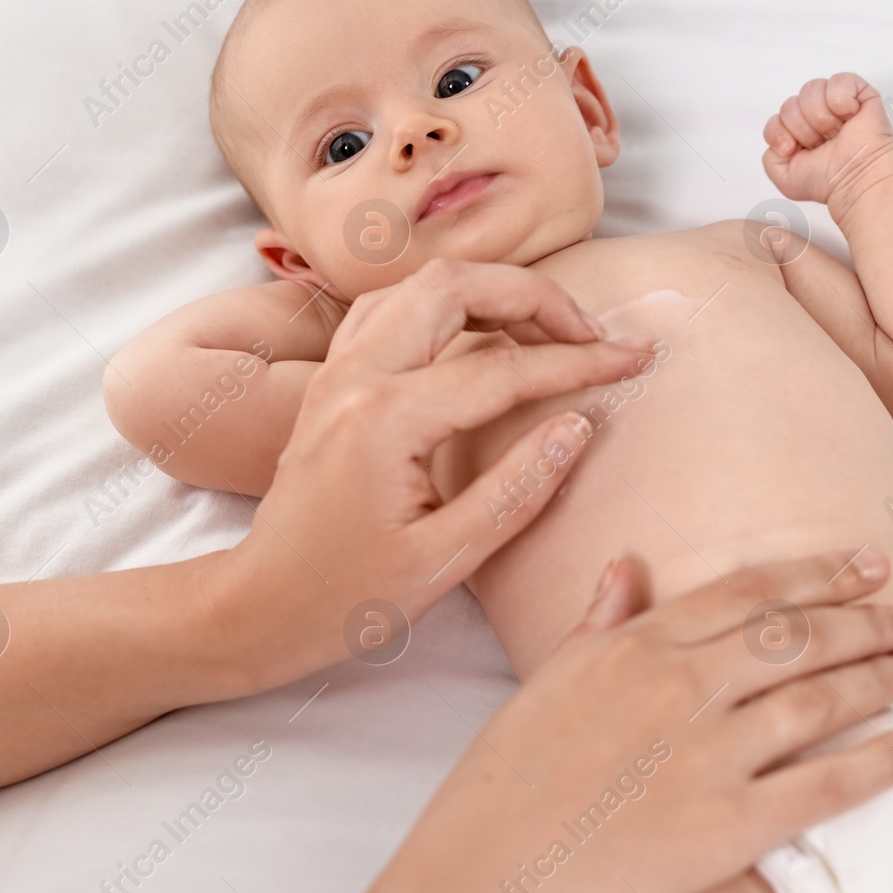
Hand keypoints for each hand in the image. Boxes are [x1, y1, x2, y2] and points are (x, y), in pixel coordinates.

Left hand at [199, 260, 655, 692]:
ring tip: (544, 335)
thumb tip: (575, 426)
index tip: (635, 359)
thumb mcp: (444, 560)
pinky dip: (447, 307)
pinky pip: (393, 309)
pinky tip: (478, 338)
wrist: (258, 605)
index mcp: (386, 419)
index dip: (579, 361)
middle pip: (457, 287)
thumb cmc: (344, 596)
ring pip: (422, 287)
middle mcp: (356, 376)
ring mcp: (337, 371)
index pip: (504, 369)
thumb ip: (516, 489)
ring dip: (491, 294)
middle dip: (536, 298)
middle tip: (591, 337)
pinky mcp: (333, 380)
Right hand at [325, 549, 892, 892]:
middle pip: (799, 636)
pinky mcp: (730, 824)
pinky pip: (829, 782)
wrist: (487, 876)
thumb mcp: (548, 680)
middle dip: (865, 618)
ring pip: (822, 696)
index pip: (749, 592)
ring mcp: (710, 754)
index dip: (817, 573)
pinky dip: (888, 757)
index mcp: (638, 645)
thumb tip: (627, 566)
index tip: (864, 565)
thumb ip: (599, 620)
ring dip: (882, 676)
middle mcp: (682, 686)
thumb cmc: (506, 781)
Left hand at [761, 72, 892, 204]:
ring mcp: (835, 102)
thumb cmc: (829, 180)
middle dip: (803, 129)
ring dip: (821, 117)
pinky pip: (838, 81)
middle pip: (790, 105)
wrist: (855, 177)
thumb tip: (781, 136)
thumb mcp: (785, 178)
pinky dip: (841, 101)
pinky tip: (849, 116)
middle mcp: (816, 115)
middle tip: (823, 143)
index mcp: (799, 132)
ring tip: (836, 132)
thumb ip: (769, 157)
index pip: (776, 119)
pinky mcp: (858, 92)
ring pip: (810, 90)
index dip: (781, 134)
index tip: (794, 150)